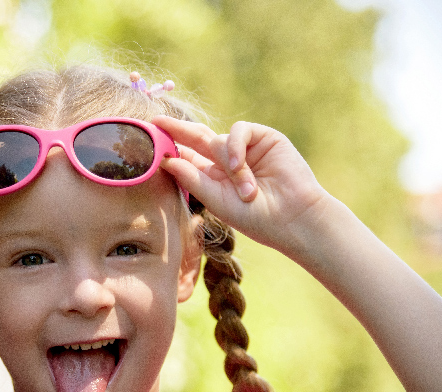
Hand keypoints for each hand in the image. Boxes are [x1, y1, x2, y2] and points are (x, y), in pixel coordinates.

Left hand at [152, 117, 330, 252]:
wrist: (294, 218)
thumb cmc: (256, 217)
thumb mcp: (216, 199)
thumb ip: (191, 178)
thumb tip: (165, 160)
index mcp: (212, 177)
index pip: (186, 156)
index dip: (168, 146)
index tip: (147, 138)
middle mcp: (225, 160)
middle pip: (196, 137)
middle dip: (177, 129)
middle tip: (156, 122)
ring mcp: (245, 148)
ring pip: (219, 139)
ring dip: (228, 163)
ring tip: (245, 189)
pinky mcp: (264, 137)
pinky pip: (239, 130)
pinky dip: (235, 147)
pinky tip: (240, 165)